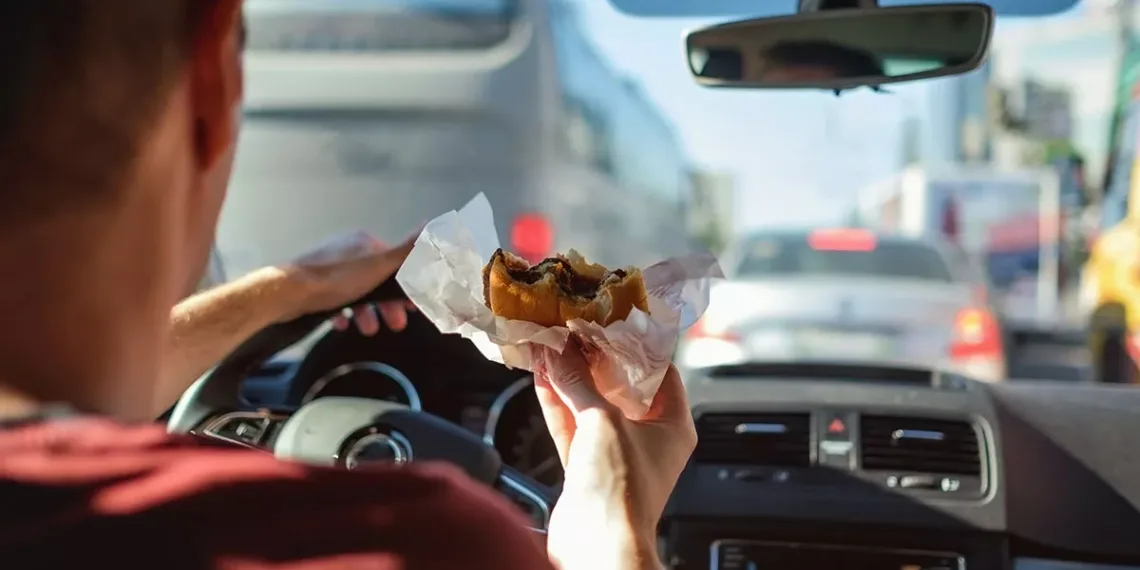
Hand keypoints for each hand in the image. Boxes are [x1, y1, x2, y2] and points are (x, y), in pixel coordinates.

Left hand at [279, 229, 418, 334]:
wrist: (290, 292)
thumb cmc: (338, 278)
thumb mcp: (380, 264)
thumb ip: (407, 250)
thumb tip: (433, 226)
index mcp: (364, 242)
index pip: (394, 262)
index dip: (405, 285)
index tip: (412, 306)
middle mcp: (347, 249)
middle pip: (376, 279)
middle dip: (387, 303)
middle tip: (395, 325)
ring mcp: (328, 266)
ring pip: (356, 291)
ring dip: (367, 312)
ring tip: (369, 329)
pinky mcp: (313, 283)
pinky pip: (335, 299)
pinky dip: (344, 312)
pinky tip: (344, 324)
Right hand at [534, 342, 695, 569]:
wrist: (597, 545)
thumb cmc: (621, 492)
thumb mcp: (603, 421)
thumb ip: (579, 382)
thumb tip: (562, 352)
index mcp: (673, 426)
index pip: (660, 372)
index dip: (636, 345)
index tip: (613, 322)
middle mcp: (647, 439)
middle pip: (621, 387)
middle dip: (594, 359)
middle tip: (574, 330)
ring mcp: (615, 454)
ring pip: (591, 405)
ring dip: (569, 378)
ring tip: (550, 346)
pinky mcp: (586, 468)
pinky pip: (571, 426)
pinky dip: (557, 402)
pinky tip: (542, 376)